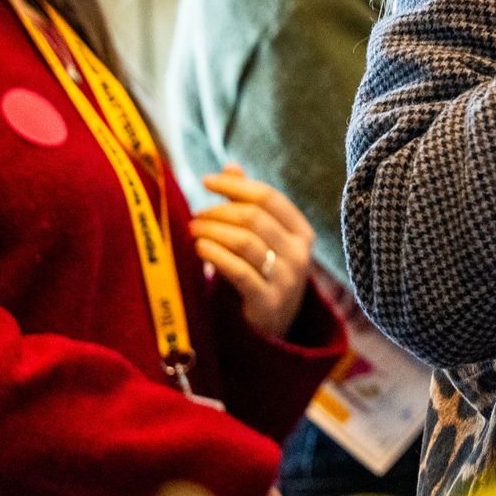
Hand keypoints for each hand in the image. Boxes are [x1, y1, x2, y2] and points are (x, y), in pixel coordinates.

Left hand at [191, 162, 314, 338]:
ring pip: (245, 242)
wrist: (271, 327)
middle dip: (219, 211)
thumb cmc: (262, 274)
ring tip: (193, 230)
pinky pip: (238, 271)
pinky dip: (215, 255)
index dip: (235, 186)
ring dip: (213, 231)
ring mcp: (287, 279)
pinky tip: (199, 249)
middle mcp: (300, 254)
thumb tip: (230, 167)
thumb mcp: (262, 239)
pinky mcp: (268, 302)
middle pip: (255, 218)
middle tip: (195, 215)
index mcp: (302, 232)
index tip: (206, 181)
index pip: (268, 198)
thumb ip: (248, 205)